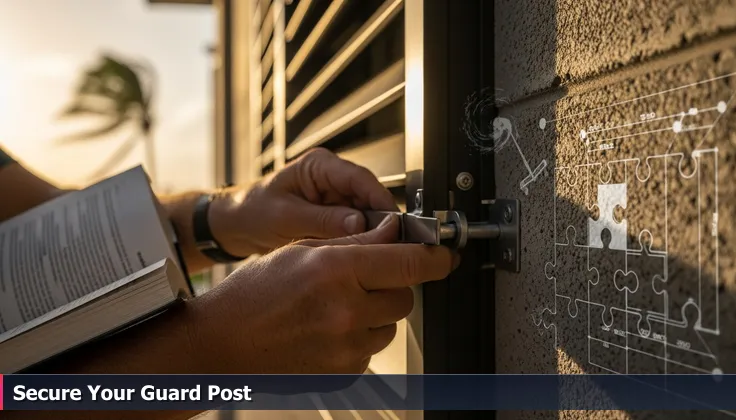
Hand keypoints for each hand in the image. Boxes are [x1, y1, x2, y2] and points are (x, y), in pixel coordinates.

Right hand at [189, 214, 457, 373]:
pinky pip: (372, 349)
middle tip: (362, 278)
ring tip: (335, 306)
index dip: (436, 257)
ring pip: (391, 324)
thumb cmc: (252, 295)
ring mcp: (347, 347)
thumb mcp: (301, 250)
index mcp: (335, 271)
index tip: (446, 255)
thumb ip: (355, 242)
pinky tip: (327, 328)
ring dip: (375, 312)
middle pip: (405, 296)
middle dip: (392, 283)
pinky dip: (360, 336)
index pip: (410, 263)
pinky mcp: (345, 372)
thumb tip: (394, 231)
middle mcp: (346, 311)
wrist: (223, 345)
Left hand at [209, 148, 397, 255]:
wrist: (235, 226)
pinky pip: (355, 226)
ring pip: (366, 213)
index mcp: (319, 165)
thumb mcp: (286, 217)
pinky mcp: (334, 215)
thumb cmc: (252, 212)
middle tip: (389, 244)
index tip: (394, 222)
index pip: (360, 179)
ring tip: (376, 251)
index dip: (380, 200)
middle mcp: (331, 177)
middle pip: (369, 196)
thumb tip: (360, 224)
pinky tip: (362, 253)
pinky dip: (359, 239)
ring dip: (370, 232)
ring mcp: (334, 196)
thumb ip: (323, 219)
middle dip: (379, 220)